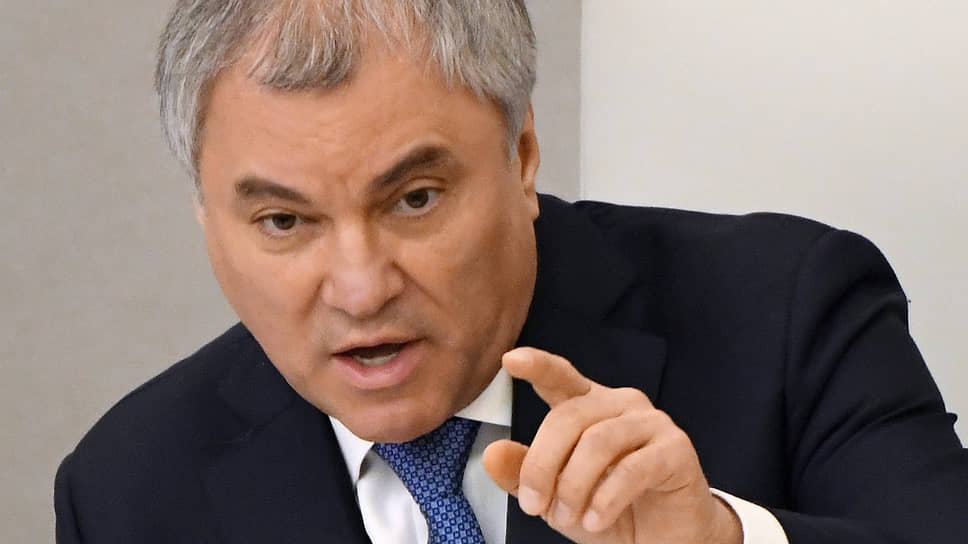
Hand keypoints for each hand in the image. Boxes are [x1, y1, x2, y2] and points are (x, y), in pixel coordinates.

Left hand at [483, 347, 740, 543]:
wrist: (665, 541)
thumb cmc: (611, 511)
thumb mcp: (556, 498)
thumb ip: (524, 475)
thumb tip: (491, 453)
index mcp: (589, 406)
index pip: (561, 377)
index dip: (537, 365)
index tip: (510, 361)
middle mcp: (620, 404)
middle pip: (569, 417)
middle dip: (543, 464)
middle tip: (534, 505)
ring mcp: (651, 422)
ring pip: (598, 441)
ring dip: (574, 486)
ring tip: (569, 519)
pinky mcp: (676, 449)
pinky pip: (632, 468)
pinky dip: (606, 499)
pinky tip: (595, 520)